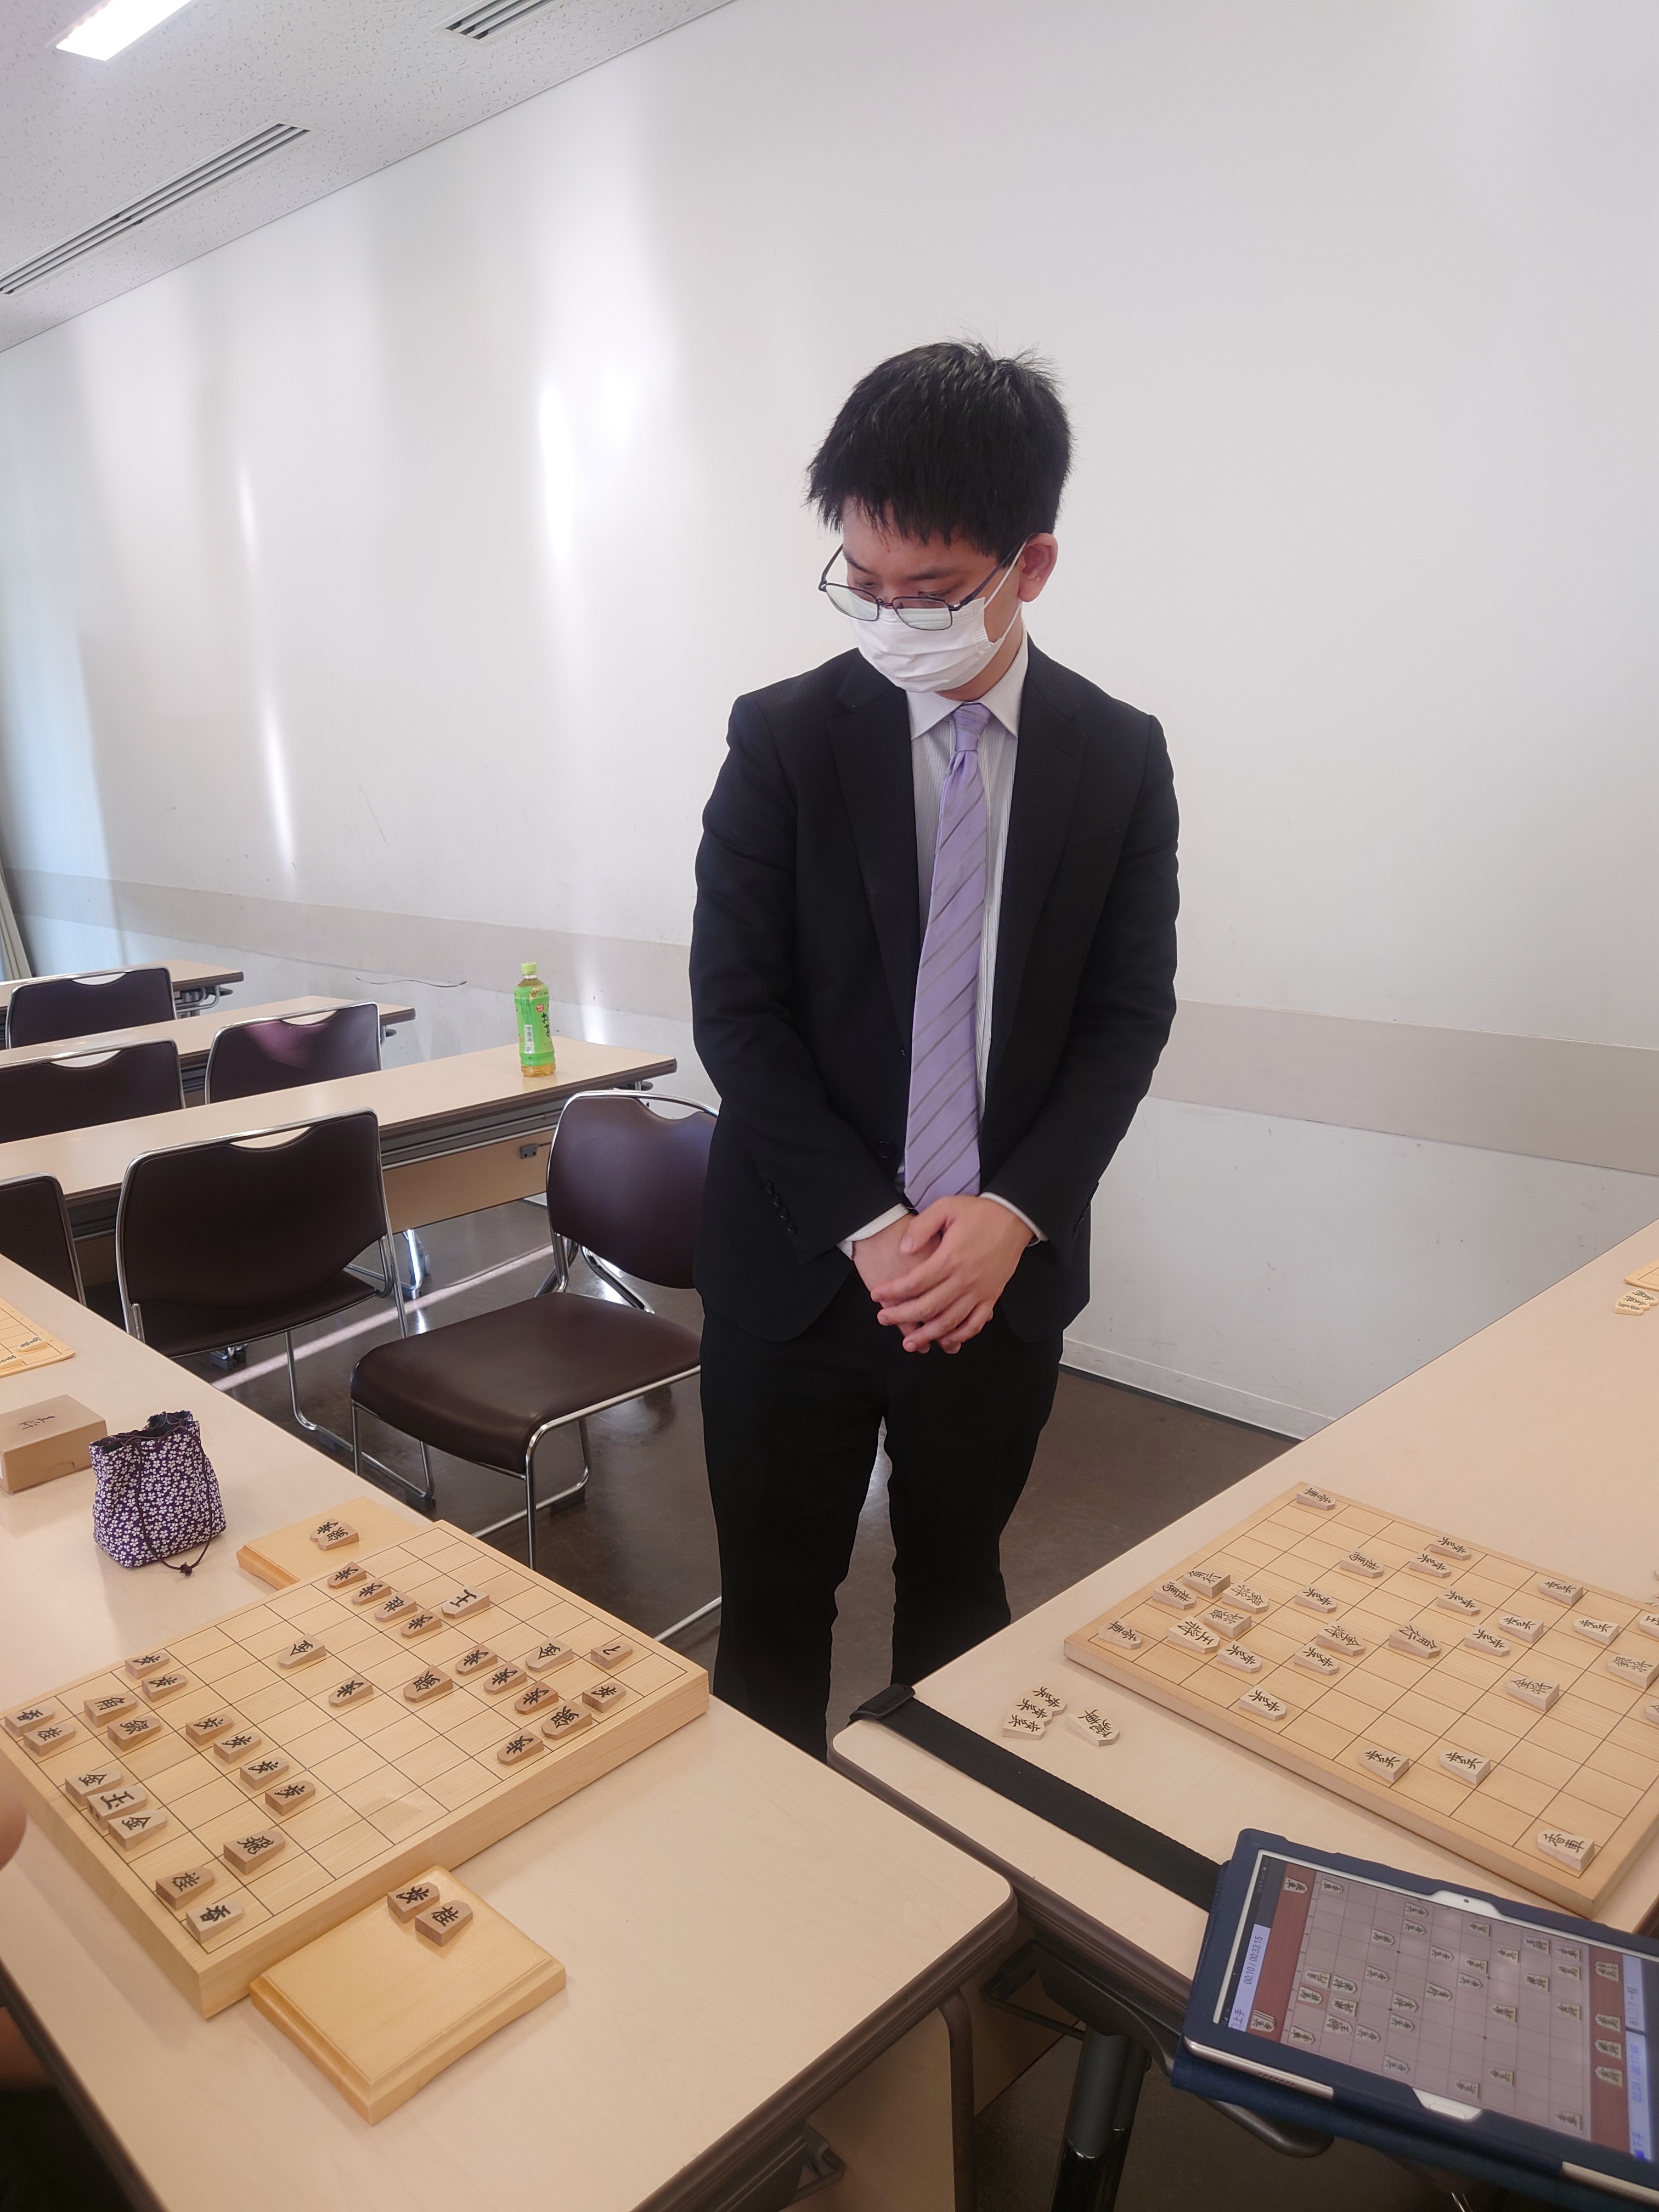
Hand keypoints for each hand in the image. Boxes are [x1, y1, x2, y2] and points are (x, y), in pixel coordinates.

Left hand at [866, 1195, 1032, 1353]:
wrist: (1014, 1218)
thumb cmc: (979, 1213)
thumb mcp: (946, 1207)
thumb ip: (922, 1226)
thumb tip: (904, 1249)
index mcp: (950, 1258)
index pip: (915, 1282)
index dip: (893, 1292)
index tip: (877, 1295)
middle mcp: (964, 1279)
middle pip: (928, 1306)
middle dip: (902, 1316)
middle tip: (884, 1319)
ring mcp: (980, 1291)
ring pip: (950, 1321)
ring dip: (928, 1335)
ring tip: (909, 1343)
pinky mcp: (992, 1296)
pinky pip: (976, 1323)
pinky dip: (961, 1335)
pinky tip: (946, 1340)